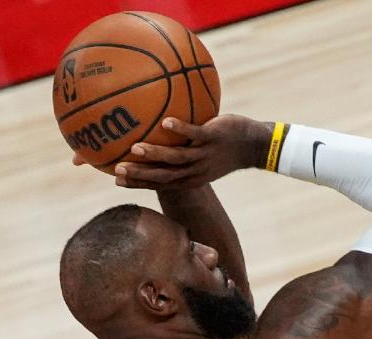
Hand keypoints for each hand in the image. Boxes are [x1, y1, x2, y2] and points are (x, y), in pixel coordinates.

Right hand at [109, 115, 272, 189]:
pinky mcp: (214, 138)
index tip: (117, 180)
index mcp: (190, 178)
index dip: (139, 184)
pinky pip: (195, 133)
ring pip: (177, 158)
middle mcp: (196, 170)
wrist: (254, 146)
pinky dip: (180, 129)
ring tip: (135, 147)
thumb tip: (155, 135)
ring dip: (155, 153)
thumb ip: (180, 151)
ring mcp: (205, 155)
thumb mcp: (201, 157)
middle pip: (164, 176)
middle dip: (141, 174)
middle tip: (118, 169)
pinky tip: (166, 121)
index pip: (161, 184)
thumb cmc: (223, 150)